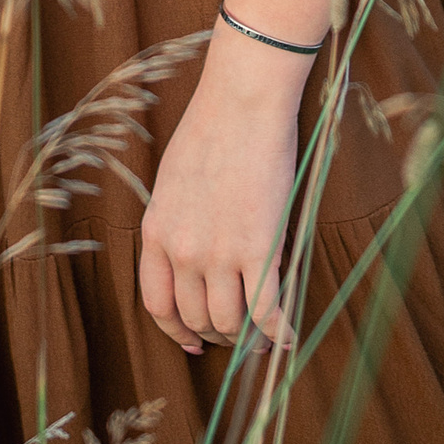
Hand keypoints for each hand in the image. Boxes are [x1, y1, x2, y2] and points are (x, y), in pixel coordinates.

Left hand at [139, 31, 307, 353]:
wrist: (242, 103)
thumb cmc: (212, 130)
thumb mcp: (173, 182)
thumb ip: (177, 224)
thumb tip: (191, 257)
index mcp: (156, 232)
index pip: (157, 305)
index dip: (176, 331)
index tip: (193, 340)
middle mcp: (183, 251)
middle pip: (196, 318)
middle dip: (216, 332)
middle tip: (235, 332)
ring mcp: (220, 254)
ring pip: (230, 322)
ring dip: (245, 336)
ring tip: (261, 333)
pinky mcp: (259, 250)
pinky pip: (266, 311)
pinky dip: (278, 332)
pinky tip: (287, 337)